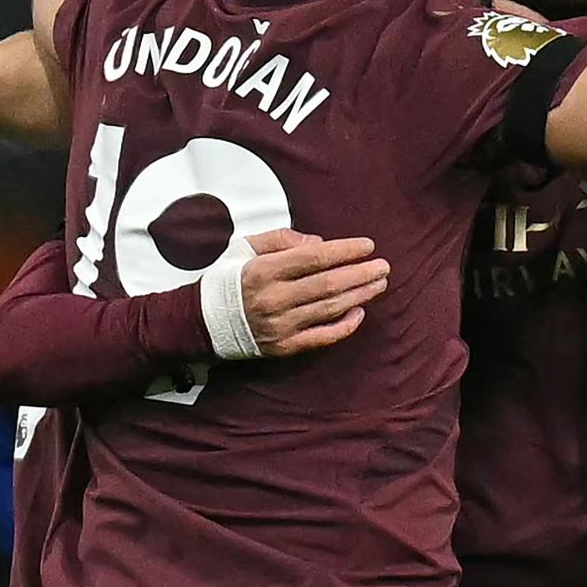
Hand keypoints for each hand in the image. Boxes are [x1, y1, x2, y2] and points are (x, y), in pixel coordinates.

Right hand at [238, 230, 389, 356]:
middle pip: (328, 284)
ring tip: (379, 284)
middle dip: (361, 273)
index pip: (315, 258)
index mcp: (264, 271)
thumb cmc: (230, 279)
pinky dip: (344, 326)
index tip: (368, 246)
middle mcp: (273, 299)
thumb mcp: (247, 247)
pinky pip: (322, 337)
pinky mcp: (283, 347)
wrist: (202, 322)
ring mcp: (279, 326)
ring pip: (329, 309)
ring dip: (360, 295)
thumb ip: (282, 239)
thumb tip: (320, 243)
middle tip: (384, 266)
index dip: (345, 251)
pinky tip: (360, 312)